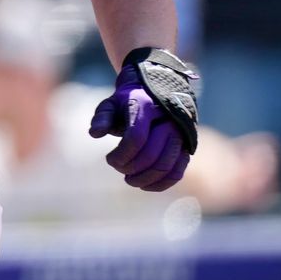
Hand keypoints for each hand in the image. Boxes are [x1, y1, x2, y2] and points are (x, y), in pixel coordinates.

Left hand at [88, 48, 198, 191]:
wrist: (157, 93)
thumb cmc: (128, 102)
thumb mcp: (112, 103)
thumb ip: (102, 117)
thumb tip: (94, 134)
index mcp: (147, 107)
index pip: (136, 138)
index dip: (122, 154)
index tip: (109, 159)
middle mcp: (168, 121)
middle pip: (151, 155)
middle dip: (131, 168)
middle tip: (118, 168)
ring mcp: (180, 135)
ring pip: (166, 166)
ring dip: (145, 179)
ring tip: (129, 180)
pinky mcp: (186, 148)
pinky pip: (177, 171)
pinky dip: (162, 184)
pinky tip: (145, 186)